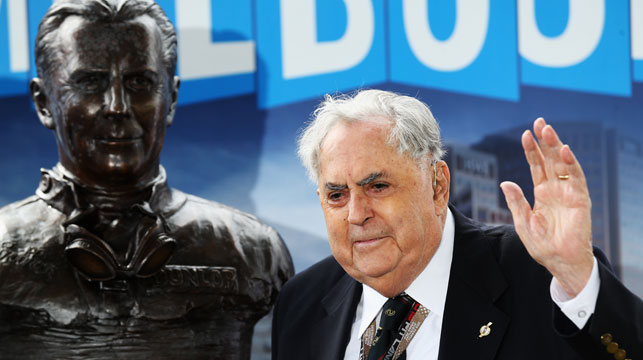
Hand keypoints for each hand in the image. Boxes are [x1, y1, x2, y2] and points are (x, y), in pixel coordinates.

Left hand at [500, 118, 593, 297]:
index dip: (531, 150)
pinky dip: (570, 163)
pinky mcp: (580, 200)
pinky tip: (563, 150)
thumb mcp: (523, 222)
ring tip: (548, 129)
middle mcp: (556, 189)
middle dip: (545, 141)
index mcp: (542, 193)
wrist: (559, 262)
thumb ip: (516, 201)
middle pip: (550, 159)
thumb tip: (505, 182)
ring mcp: (568, 193)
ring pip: (563, 164)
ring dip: (556, 146)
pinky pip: (576, 178)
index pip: (537, 166)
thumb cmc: (542, 245)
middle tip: (539, 122)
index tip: (525, 134)